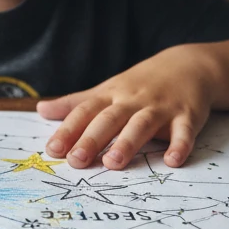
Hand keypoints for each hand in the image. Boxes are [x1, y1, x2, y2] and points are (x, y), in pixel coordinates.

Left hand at [36, 47, 217, 170]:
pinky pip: (183, 131)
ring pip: (142, 124)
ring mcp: (160, 108)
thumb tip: (40, 110)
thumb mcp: (106, 89)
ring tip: (114, 163)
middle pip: (109, 119)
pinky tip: (173, 161)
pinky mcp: (187, 115)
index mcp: (111, 96)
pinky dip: (180, 145)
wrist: (188, 65)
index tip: (52, 149)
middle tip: (76, 160)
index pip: (85, 112)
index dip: (68, 130)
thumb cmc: (140, 84)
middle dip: (92, 139)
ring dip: (128, 142)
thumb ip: (75, 104)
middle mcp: (133, 101)